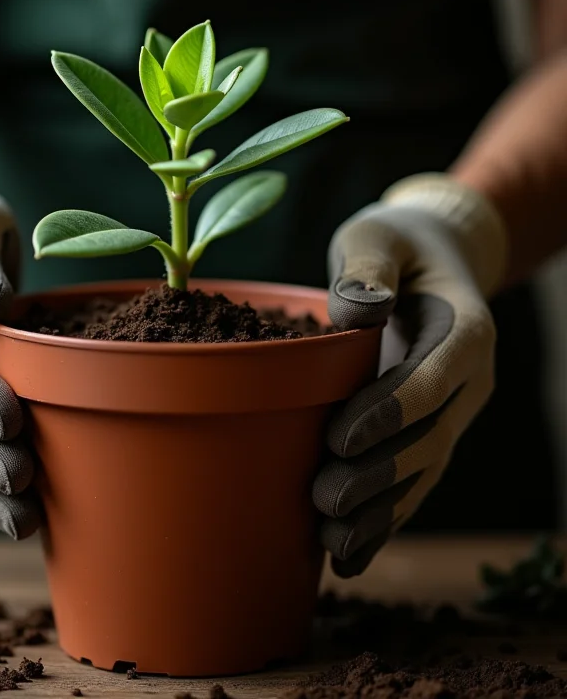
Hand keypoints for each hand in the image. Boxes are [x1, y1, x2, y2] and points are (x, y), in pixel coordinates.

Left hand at [315, 173, 507, 576]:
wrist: (430, 262)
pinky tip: (349, 555)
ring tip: (334, 541)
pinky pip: (414, 479)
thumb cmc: (396, 246)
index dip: (390, 411)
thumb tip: (357, 310)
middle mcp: (468, 380)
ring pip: (424, 471)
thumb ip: (368, 269)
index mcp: (465, 328)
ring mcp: (454, 411)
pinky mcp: (432, 430)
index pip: (432, 378)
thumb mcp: (378, 237)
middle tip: (324, 497)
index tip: (340, 438)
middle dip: (378, 473)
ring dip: (381, 511)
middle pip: (428, 437)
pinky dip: (385, 518)